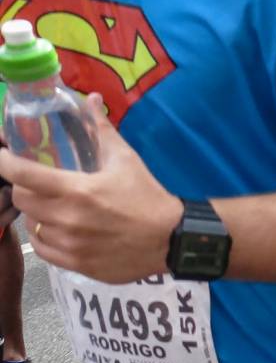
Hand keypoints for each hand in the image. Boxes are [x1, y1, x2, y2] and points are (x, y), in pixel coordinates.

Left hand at [0, 94, 182, 283]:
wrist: (171, 239)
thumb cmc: (148, 196)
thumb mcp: (126, 160)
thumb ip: (102, 130)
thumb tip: (91, 99)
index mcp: (77, 190)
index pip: (21, 174)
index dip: (3, 163)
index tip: (1, 157)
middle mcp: (67, 219)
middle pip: (22, 200)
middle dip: (26, 188)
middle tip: (40, 184)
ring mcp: (70, 244)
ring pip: (32, 225)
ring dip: (38, 214)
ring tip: (54, 208)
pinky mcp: (76, 264)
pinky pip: (42, 248)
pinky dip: (45, 237)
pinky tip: (59, 229)